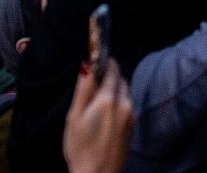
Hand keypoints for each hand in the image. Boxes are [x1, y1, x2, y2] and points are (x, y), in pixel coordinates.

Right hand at [63, 57, 133, 172]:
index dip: (106, 62)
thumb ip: (83, 89)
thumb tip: (86, 65)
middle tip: (96, 81)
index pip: (113, 70)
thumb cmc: (81, 148)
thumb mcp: (74, 117)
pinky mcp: (133, 127)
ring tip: (99, 100)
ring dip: (116, 90)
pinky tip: (106, 114)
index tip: (99, 59)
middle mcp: (125, 104)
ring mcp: (131, 116)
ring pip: (126, 93)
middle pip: (121, 80)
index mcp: (109, 99)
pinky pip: (127, 106)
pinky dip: (119, 103)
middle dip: (111, 77)